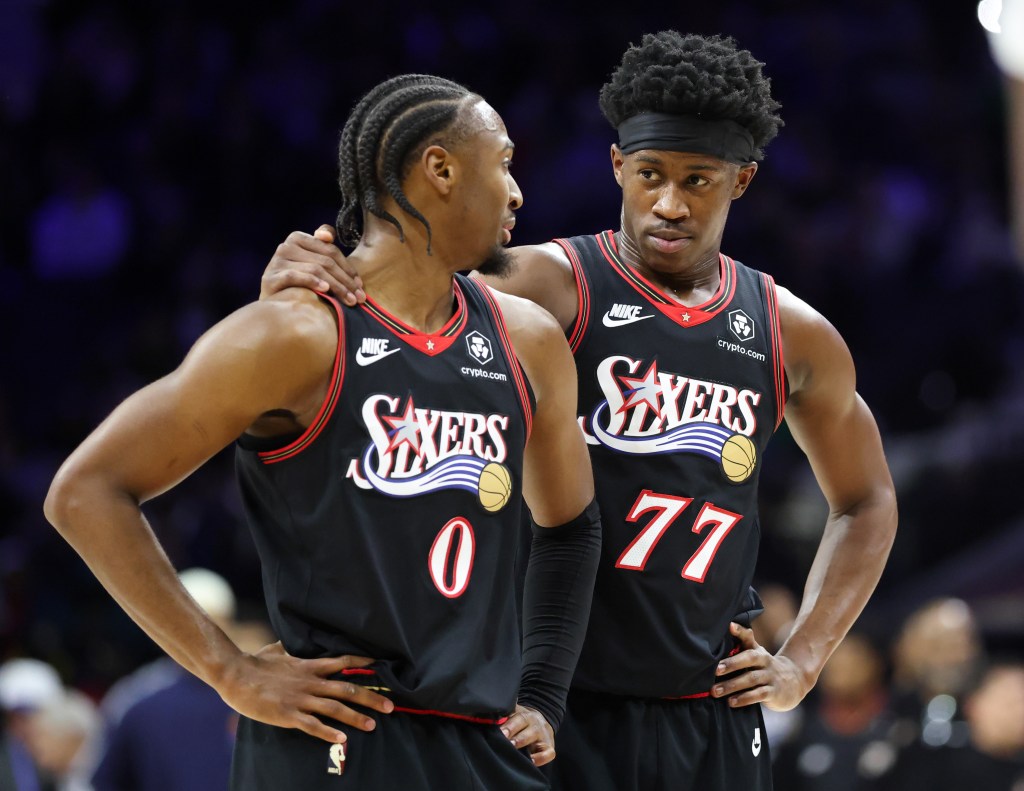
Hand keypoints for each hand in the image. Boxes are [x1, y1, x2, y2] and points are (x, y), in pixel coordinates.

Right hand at [216, 641, 392, 742]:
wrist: (235, 674)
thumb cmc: (253, 663)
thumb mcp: (275, 650)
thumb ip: (288, 648)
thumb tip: (289, 640)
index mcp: (308, 666)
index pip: (342, 662)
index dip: (361, 665)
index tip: (379, 667)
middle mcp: (310, 682)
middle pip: (346, 689)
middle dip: (370, 697)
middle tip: (390, 705)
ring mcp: (300, 699)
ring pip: (334, 708)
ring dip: (355, 717)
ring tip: (372, 725)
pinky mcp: (288, 714)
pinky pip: (312, 725)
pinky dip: (328, 732)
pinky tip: (342, 739)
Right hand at [260, 225, 364, 305]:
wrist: (273, 302)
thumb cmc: (297, 281)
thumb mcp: (311, 261)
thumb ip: (323, 245)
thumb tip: (328, 236)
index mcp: (297, 238)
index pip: (331, 251)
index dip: (348, 268)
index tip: (360, 285)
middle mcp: (285, 247)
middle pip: (325, 262)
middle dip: (346, 281)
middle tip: (359, 297)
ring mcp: (276, 262)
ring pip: (315, 270)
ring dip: (336, 287)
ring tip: (349, 300)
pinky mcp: (270, 278)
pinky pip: (295, 276)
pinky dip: (312, 282)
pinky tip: (325, 290)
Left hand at [501, 704, 554, 765]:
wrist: (540, 724)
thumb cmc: (520, 723)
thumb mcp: (514, 716)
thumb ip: (503, 718)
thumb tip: (489, 719)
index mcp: (525, 715)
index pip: (519, 718)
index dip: (510, 726)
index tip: (501, 733)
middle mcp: (535, 724)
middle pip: (528, 729)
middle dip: (517, 736)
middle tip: (507, 743)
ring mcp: (544, 736)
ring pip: (537, 739)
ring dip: (525, 745)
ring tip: (514, 752)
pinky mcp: (550, 749)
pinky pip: (548, 754)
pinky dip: (540, 758)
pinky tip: (530, 761)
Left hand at [711, 622, 808, 711]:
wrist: (795, 681)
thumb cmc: (766, 667)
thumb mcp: (757, 654)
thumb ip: (743, 643)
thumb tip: (729, 626)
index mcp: (758, 651)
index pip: (749, 638)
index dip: (740, 632)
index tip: (730, 626)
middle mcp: (765, 661)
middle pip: (749, 659)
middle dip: (731, 663)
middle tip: (715, 670)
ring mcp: (770, 676)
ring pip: (751, 679)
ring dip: (732, 685)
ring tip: (716, 691)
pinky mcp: (774, 692)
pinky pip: (759, 694)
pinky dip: (744, 698)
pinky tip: (731, 702)